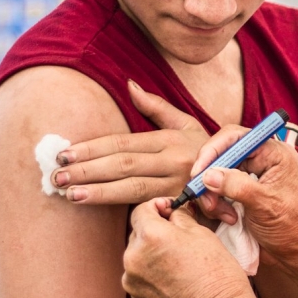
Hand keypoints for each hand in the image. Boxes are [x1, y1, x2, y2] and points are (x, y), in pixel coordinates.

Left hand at [54, 80, 207, 204]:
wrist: (240, 180)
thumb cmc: (205, 151)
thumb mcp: (186, 124)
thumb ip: (156, 107)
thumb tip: (129, 84)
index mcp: (170, 139)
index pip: (123, 143)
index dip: (92, 148)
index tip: (65, 153)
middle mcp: (174, 162)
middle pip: (123, 165)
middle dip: (87, 170)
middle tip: (57, 175)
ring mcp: (178, 187)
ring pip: (132, 189)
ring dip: (99, 192)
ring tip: (69, 194)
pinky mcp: (182, 208)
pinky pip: (148, 210)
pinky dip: (123, 213)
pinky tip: (102, 213)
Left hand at [122, 198, 254, 297]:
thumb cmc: (215, 272)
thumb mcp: (201, 233)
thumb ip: (179, 217)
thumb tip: (171, 212)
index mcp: (150, 235)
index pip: (142, 210)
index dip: (158, 206)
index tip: (171, 211)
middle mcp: (133, 256)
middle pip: (138, 232)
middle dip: (156, 230)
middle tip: (179, 237)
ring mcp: (131, 278)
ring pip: (138, 254)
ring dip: (152, 251)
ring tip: (177, 260)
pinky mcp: (135, 296)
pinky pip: (139, 274)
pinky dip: (151, 270)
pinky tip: (173, 276)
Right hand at [191, 126, 297, 265]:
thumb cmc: (293, 226)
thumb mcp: (264, 204)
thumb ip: (236, 186)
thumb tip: (208, 175)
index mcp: (274, 153)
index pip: (236, 137)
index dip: (213, 150)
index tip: (199, 171)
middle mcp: (262, 159)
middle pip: (223, 155)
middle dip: (210, 178)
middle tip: (203, 198)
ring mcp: (252, 176)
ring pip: (218, 174)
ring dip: (213, 195)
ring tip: (223, 215)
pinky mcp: (243, 192)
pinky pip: (220, 190)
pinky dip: (218, 204)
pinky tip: (229, 219)